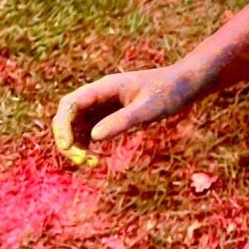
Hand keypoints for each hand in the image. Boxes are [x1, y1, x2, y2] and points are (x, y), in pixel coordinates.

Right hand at [52, 65, 196, 166]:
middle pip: (69, 116)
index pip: (70, 104)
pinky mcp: (111, 114)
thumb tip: (94, 137)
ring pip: (77, 126)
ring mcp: (104, 104)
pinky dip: (88, 145)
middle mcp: (100, 94)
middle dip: (69, 139)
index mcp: (105, 87)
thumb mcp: (148, 108)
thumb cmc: (169, 92)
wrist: (185, 85)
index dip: (63, 126)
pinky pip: (90, 130)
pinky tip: (97, 159)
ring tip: (92, 163)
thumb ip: (123, 120)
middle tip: (84, 161)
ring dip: (77, 145)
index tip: (68, 147)